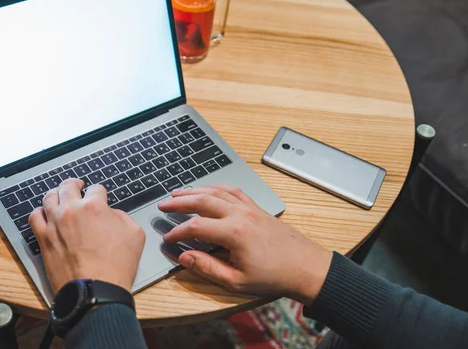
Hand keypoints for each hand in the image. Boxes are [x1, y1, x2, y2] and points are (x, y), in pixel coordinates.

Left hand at [29, 179, 144, 292]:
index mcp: (95, 207)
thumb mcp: (135, 235)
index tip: (100, 196)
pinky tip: (45, 214)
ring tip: (60, 195)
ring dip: (56, 193)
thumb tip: (112, 214)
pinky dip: (40, 212)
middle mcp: (71, 210)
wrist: (96, 290)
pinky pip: (34, 217)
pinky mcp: (43, 239)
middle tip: (78, 185)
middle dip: (75, 184)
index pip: (96, 189)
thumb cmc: (117, 266)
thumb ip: (123, 217)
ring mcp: (54, 224)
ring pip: (49, 197)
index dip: (100, 192)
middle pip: (68, 185)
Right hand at [159, 186, 331, 305]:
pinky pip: (232, 191)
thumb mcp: (237, 281)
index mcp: (233, 233)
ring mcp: (249, 208)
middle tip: (163, 204)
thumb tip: (184, 256)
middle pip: (202, 200)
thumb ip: (207, 267)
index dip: (177, 232)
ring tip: (178, 193)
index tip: (167, 238)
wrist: (305, 267)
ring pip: (216, 192)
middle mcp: (240, 214)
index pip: (195, 226)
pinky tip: (207, 189)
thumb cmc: (273, 276)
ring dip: (195, 190)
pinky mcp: (257, 207)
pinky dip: (216, 187)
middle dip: (180, 201)